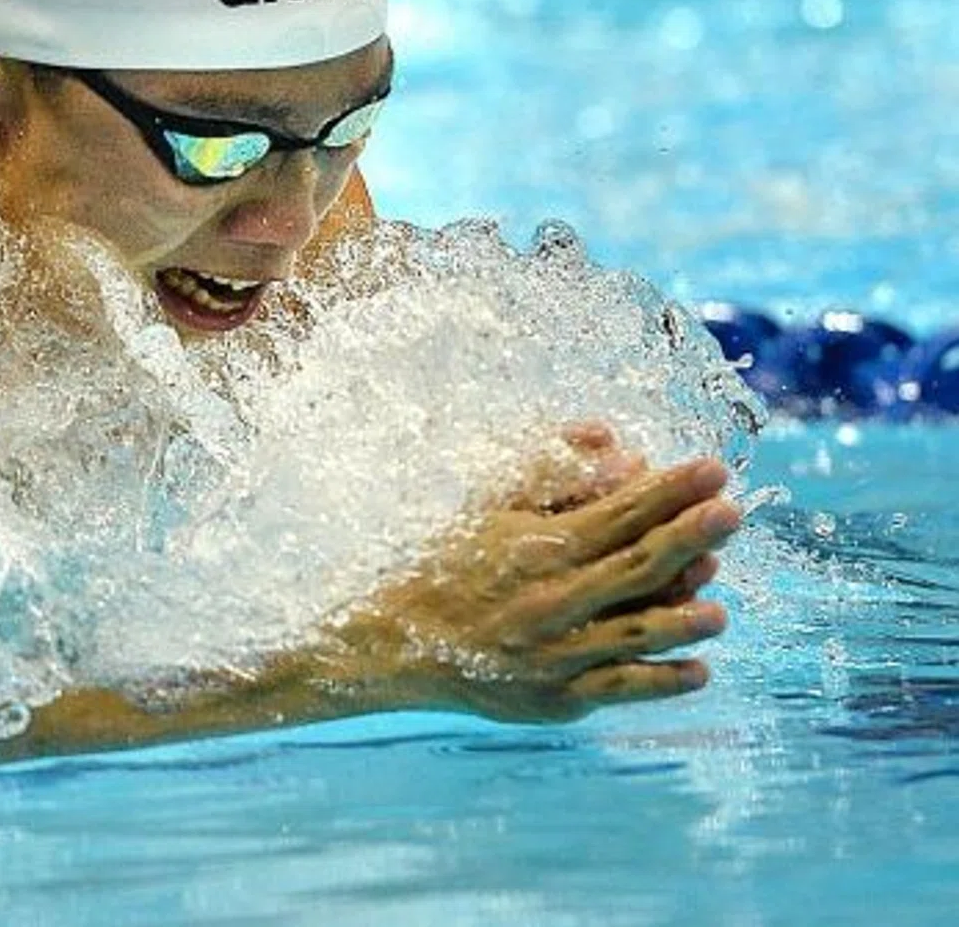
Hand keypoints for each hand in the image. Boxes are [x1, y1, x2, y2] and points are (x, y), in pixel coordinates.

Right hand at [343, 445, 739, 723]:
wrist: (398, 639)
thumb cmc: (450, 562)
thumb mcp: (489, 503)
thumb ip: (551, 467)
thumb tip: (609, 436)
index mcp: (538, 545)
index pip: (618, 512)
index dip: (668, 490)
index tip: (712, 469)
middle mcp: (552, 597)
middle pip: (637, 566)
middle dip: (689, 536)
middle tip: (732, 513)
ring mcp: (557, 650)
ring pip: (636, 633)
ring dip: (683, 618)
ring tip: (721, 608)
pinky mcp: (557, 694)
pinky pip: (621, 687)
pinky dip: (663, 682)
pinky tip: (699, 670)